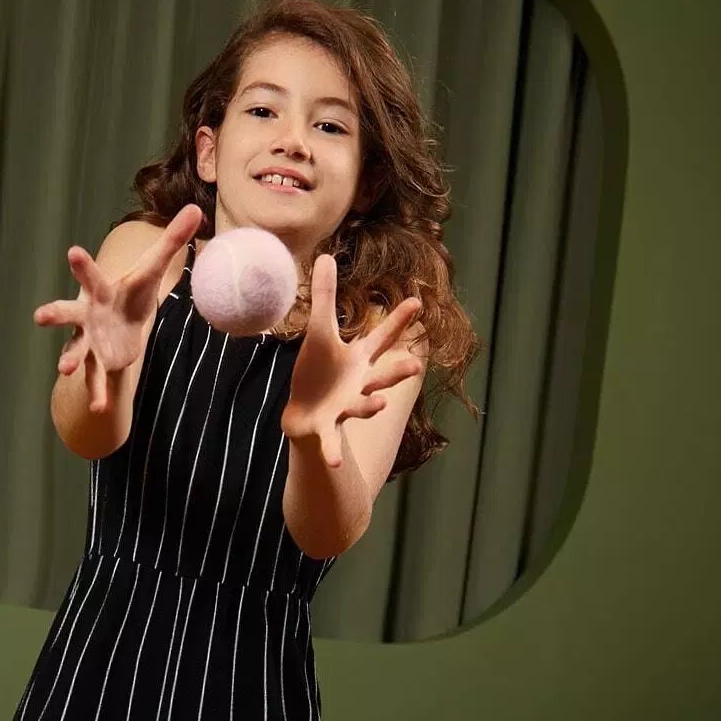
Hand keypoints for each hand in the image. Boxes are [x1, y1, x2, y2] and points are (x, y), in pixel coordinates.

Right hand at [34, 203, 202, 413]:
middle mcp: (87, 316)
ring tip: (64, 369)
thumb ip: (171, 242)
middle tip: (40, 316)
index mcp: (99, 291)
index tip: (72, 252)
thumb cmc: (133, 294)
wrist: (124, 327)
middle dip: (55, 313)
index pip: (90, 275)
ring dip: (69, 359)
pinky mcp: (99, 364)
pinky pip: (96, 380)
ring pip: (75, 350)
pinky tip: (99, 409)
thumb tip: (196, 210)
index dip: (81, 265)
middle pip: (67, 312)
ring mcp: (89, 342)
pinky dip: (97, 394)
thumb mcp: (153, 270)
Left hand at [280, 255, 424, 468]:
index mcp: (358, 360)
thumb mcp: (318, 333)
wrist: (303, 414)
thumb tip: (324, 255)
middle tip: (417, 365)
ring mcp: (345, 408)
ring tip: (379, 405)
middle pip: (382, 376)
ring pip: (362, 407)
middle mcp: (358, 385)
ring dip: (370, 406)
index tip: (416, 301)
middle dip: (399, 371)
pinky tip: (335, 464)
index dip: (398, 321)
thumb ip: (324, 296)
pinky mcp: (326, 429)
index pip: (382, 338)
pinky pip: (332, 442)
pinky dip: (333, 452)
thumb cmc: (316, 373)